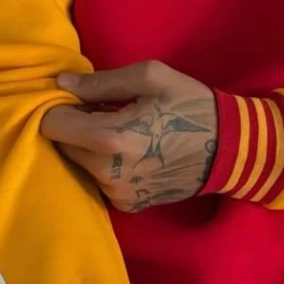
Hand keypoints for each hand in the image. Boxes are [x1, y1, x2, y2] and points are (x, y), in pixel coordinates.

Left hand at [41, 61, 216, 211]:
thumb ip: (100, 82)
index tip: (79, 100)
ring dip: (89, 148)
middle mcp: (108, 174)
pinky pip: (99, 181)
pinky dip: (105, 166)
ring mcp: (117, 195)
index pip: (52, 125)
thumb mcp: (151, 77)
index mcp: (111, 138)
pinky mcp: (128, 206)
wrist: (230, 149)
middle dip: (74, 128)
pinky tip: (130, 153)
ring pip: (79, 165)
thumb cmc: (191, 105)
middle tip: (102, 113)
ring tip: (119, 132)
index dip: (60, 108)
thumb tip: (61, 85)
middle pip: (62, 147)